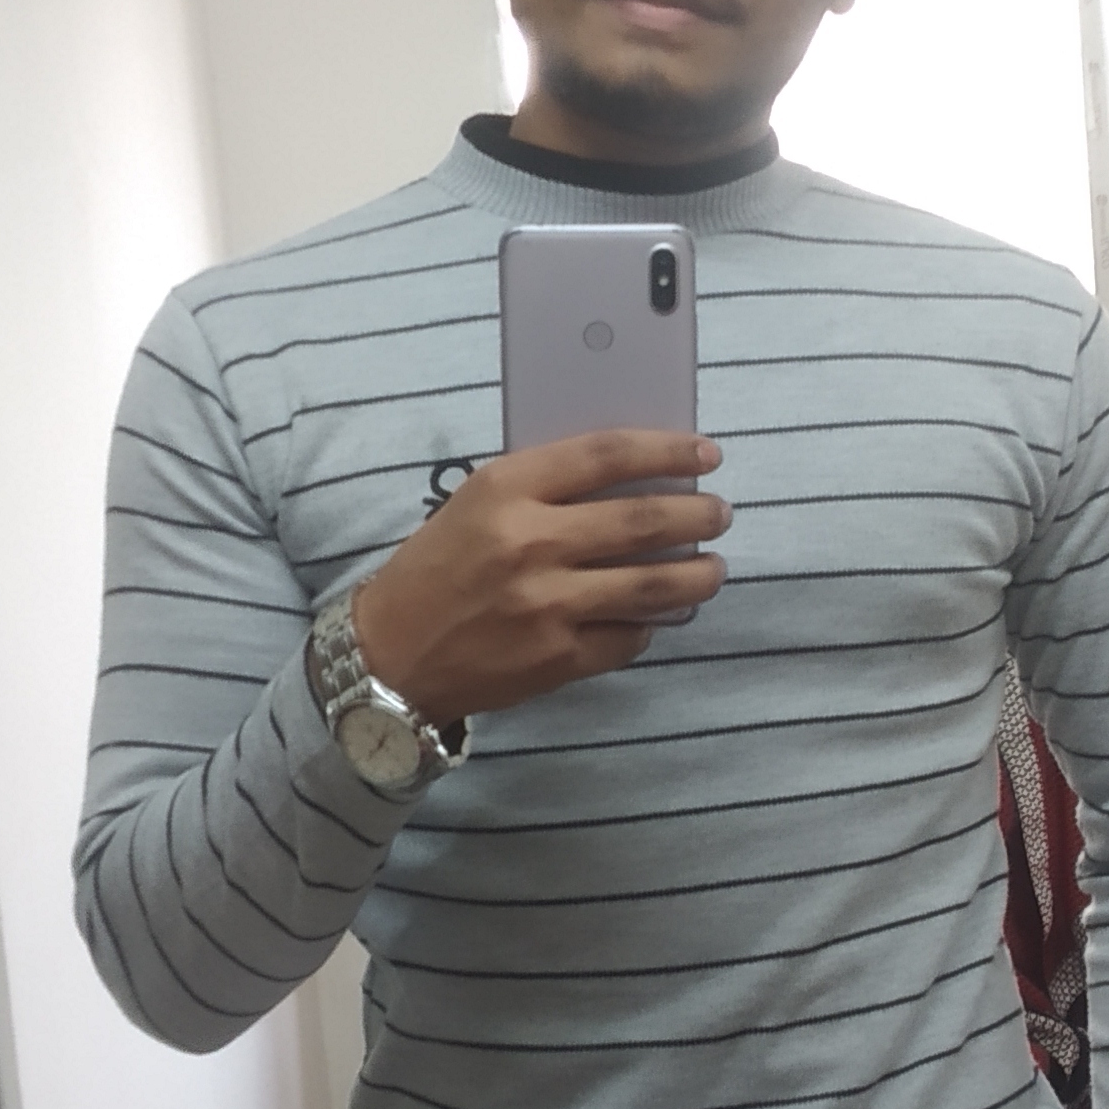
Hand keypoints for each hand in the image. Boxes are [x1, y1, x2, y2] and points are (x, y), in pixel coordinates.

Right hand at [352, 431, 728, 719]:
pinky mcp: (556, 659)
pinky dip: (649, 625)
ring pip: (652, 585)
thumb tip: (635, 475)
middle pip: (642, 520)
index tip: (705, 453)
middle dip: (698, 514)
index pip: (607, 455)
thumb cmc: (437, 570)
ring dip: (697, 575)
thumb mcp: (475, 504)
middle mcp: (529, 544)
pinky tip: (656, 616)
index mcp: (505, 490)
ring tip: (713, 568)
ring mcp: (547, 605)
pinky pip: (628, 637)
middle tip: (719, 512)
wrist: (389, 655)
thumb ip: (544, 486)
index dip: (667, 449)